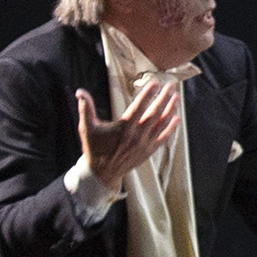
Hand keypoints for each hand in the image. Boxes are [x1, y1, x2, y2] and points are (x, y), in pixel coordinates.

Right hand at [75, 75, 185, 194]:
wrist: (102, 173)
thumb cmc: (94, 148)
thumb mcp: (86, 128)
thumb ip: (86, 108)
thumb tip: (79, 91)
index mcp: (123, 127)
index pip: (139, 106)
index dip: (148, 94)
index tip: (155, 83)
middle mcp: (136, 135)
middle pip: (154, 113)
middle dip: (163, 98)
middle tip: (171, 85)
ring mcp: (145, 144)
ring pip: (162, 124)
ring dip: (170, 110)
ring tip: (176, 98)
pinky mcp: (149, 151)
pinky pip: (163, 138)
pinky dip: (171, 128)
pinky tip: (177, 118)